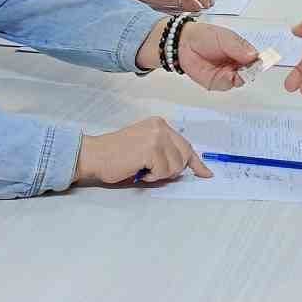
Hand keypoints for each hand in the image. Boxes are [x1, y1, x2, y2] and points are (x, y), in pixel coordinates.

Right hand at [75, 117, 211, 185]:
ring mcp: (157, 137)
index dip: (196, 162)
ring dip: (160, 174)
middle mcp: (160, 127)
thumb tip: (184, 166)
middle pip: (184, 157)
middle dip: (172, 170)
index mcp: (159, 125)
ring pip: (176, 167)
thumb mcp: (145, 147)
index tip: (206, 173)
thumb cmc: (116, 155)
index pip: (185, 145)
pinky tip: (139, 170)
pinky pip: (164, 172)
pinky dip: (152, 177)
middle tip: (151, 170)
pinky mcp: (152, 149)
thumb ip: (164, 151)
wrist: (96, 155)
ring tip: (142, 168)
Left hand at [177, 22, 258, 90]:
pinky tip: (225, 74)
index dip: (260, 62)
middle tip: (248, 67)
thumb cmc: (205, 36)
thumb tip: (254, 55)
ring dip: (239, 76)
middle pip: (251, 72)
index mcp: (242, 51)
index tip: (260, 62)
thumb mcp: (224, 37)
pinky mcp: (218, 82)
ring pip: (241, 80)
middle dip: (251, 71)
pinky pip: (227, 85)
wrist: (184, 43)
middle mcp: (237, 64)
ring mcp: (228, 74)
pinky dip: (227, 81)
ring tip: (234, 69)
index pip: (256, 59)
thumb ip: (238, 47)